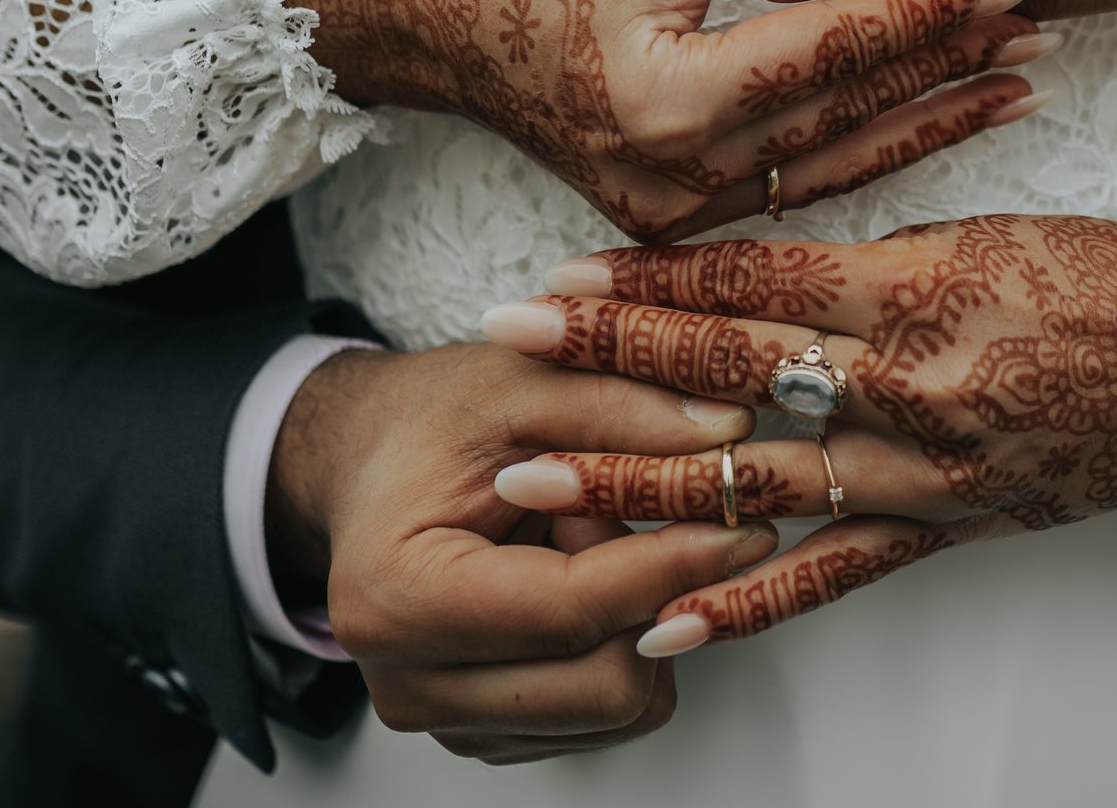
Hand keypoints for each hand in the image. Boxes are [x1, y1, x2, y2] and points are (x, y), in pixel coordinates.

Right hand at [266, 346, 778, 762]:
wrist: (374, 462)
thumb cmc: (431, 423)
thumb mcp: (519, 383)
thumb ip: (620, 404)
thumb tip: (729, 436)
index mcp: (396, 598)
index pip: (572, 611)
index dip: (670, 567)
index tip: (742, 523)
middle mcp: (408, 682)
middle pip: (604, 682)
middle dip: (656, 596)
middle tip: (647, 512)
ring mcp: (447, 721)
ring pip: (618, 707)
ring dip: (642, 619)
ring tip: (592, 534)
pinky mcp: (488, 734)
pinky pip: (607, 714)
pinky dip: (624, 644)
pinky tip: (584, 576)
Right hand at [289, 0, 1051, 242]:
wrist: (425, 25)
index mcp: (667, 102)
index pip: (831, 49)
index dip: (925, 3)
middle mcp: (678, 180)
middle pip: (852, 113)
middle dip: (952, 55)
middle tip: (1045, 2)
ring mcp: (679, 213)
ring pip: (843, 162)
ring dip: (937, 111)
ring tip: (1027, 66)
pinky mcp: (682, 215)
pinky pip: (805, 181)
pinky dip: (878, 141)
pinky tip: (949, 112)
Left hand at [476, 217, 1116, 648]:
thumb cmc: (1110, 275)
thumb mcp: (979, 228)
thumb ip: (860, 258)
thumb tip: (741, 265)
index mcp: (913, 289)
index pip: (748, 280)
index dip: (642, 280)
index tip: (556, 276)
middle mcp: (906, 384)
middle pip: (725, 371)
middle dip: (602, 361)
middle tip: (500, 348)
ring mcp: (923, 470)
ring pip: (754, 479)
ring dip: (634, 482)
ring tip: (533, 486)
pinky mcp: (948, 529)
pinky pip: (834, 575)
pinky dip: (744, 600)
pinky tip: (661, 622)